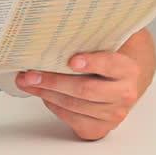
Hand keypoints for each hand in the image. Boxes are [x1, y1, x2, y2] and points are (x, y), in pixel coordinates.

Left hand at [15, 51, 143, 140]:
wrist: (117, 86)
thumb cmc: (102, 65)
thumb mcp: (101, 48)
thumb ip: (87, 40)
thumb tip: (56, 26)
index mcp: (128, 69)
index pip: (111, 65)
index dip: (91, 63)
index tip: (72, 60)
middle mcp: (124, 94)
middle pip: (85, 89)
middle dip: (53, 81)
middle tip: (30, 74)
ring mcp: (113, 114)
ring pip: (73, 105)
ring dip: (46, 93)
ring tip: (27, 82)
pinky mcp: (99, 128)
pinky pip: (70, 118)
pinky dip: (52, 105)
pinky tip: (43, 94)